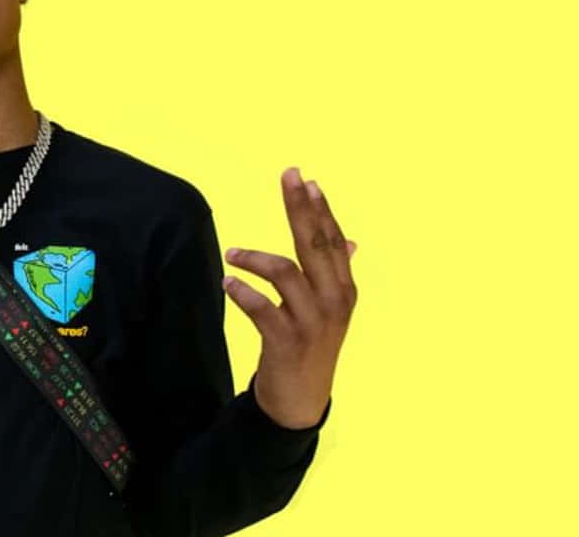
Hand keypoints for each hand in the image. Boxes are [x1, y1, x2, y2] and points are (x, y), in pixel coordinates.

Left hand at [222, 167, 358, 428]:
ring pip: (285, 272)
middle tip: (288, 177)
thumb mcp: (329, 310)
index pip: (332, 241)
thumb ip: (336, 274)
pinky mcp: (287, 342)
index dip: (319, 209)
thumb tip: (351, 241)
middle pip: (315, 245)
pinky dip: (242, 292)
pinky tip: (228, 283)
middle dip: (300, 209)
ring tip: (232, 254)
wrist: (301, 401)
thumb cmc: (310, 346)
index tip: (306, 180)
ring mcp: (312, 322)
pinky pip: (262, 308)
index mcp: (343, 289)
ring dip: (254, 258)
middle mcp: (333, 301)